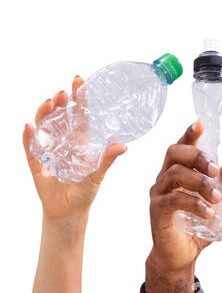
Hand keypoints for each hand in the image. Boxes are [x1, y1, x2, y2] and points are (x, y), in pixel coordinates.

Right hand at [22, 78, 126, 227]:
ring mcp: (48, 151)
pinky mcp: (36, 162)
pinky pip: (29, 147)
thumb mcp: (98, 175)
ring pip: (44, 127)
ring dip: (44, 114)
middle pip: (59, 117)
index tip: (79, 81)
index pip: (79, 115)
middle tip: (63, 91)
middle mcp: (63, 142)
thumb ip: (107, 159)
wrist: (69, 211)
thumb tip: (123, 145)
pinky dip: (28, 137)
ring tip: (49, 102)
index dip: (78, 99)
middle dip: (60, 103)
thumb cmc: (85, 192)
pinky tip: (28, 127)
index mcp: (80, 142)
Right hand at [145, 121, 221, 292]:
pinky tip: (209, 212)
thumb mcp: (220, 197)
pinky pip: (173, 200)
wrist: (182, 254)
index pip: (181, 146)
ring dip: (200, 183)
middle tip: (215, 169)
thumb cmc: (198, 222)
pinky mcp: (157, 211)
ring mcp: (158, 194)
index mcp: (179, 171)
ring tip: (218, 197)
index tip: (201, 124)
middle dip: (197, 157)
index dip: (189, 133)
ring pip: (175, 175)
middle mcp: (165, 178)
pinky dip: (194, 204)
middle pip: (174, 153)